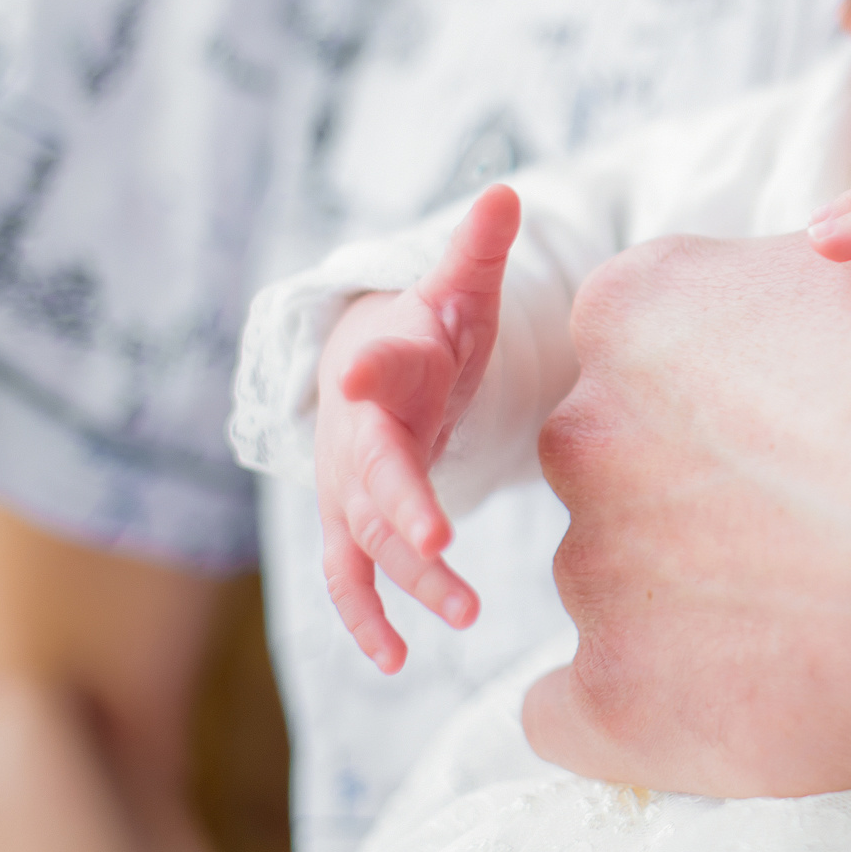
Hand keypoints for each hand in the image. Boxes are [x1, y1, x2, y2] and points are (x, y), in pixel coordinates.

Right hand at [314, 184, 520, 671]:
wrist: (371, 370)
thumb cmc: (431, 332)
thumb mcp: (457, 290)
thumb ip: (478, 249)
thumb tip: (506, 190)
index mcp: (383, 365)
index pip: (374, 363)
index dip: (370, 363)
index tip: (363, 366)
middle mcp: (352, 433)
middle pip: (370, 474)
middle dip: (400, 509)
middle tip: (440, 544)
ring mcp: (344, 488)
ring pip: (366, 540)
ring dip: (407, 581)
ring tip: (464, 613)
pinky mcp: (349, 528)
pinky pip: (349, 582)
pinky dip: (367, 621)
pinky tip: (399, 661)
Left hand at [521, 231, 850, 797]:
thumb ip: (831, 283)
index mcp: (642, 306)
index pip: (650, 350)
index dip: (745, 389)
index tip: (825, 423)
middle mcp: (587, 429)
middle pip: (623, 462)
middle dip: (708, 491)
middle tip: (837, 521)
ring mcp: (595, 572)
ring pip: (621, 585)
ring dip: (702, 601)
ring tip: (840, 613)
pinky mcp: (618, 705)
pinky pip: (577, 715)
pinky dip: (651, 711)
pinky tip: (754, 696)